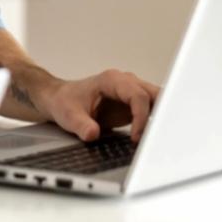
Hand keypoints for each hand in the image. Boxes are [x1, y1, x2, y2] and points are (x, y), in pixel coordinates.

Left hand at [41, 69, 161, 142]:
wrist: (61, 99)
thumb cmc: (65, 101)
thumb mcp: (69, 115)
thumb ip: (81, 125)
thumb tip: (93, 134)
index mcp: (112, 80)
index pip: (137, 95)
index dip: (141, 117)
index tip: (136, 137)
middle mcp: (126, 83)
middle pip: (154, 94)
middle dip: (161, 114)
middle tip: (158, 138)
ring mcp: (131, 93)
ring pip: (157, 101)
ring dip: (159, 119)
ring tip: (157, 140)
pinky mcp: (132, 105)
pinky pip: (151, 111)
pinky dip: (154, 123)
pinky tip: (152, 138)